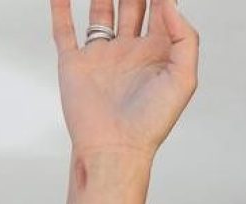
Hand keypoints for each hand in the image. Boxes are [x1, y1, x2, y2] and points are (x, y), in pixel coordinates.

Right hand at [49, 0, 198, 160]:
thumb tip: (170, 3)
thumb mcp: (184, 79)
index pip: (161, 12)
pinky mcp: (76, 63)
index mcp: (158, 54)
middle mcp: (131, 51)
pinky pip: (65, 29)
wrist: (115, 147)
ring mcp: (102, 55)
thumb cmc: (152, 122)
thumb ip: (185, 39)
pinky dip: (60, 7)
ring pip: (101, 11)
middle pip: (132, 5)